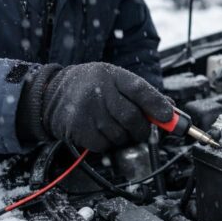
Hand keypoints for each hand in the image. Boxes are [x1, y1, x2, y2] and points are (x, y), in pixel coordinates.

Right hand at [38, 62, 172, 151]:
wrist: (52, 93)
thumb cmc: (91, 87)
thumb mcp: (115, 80)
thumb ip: (141, 94)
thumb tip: (169, 110)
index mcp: (113, 75)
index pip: (140, 89)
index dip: (156, 104)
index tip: (168, 117)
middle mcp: (99, 90)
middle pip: (132, 117)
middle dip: (141, 128)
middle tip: (140, 130)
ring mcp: (87, 110)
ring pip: (120, 134)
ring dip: (123, 137)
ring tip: (113, 126)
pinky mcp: (78, 128)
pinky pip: (104, 145)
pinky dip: (107, 144)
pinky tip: (100, 132)